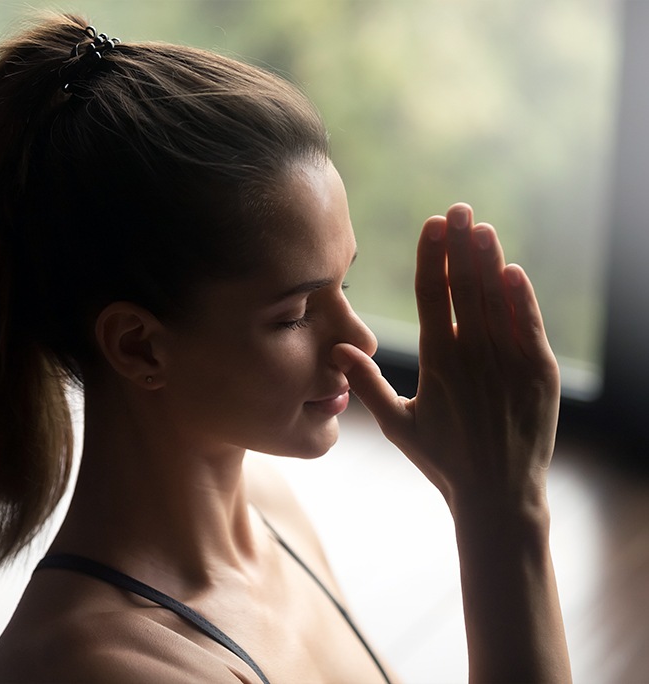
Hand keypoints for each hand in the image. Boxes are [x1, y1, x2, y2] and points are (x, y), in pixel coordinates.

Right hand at [333, 203, 559, 511]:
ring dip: (489, 260)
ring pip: (496, 299)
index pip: (431, 295)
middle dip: (460, 244)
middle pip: (464, 286)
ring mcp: (507, 362)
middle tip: (458, 209)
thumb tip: (337, 350)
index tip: (432, 226)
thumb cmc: (443, 460)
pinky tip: (513, 270)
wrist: (498, 494)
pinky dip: (521, 297)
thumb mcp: (398, 425)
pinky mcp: (539, 373)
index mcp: (437, 363)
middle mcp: (472, 355)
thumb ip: (367, 384)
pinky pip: (528, 326)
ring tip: (481, 227)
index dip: (432, 257)